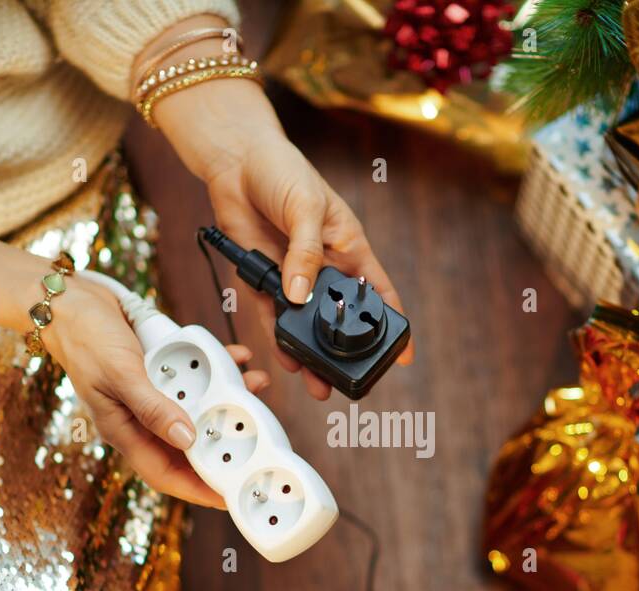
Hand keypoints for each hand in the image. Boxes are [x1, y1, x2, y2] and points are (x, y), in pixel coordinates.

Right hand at [44, 276, 269, 507]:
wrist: (68, 301)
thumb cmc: (84, 338)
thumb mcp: (120, 374)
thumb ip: (152, 407)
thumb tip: (186, 438)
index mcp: (125, 431)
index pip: (166, 473)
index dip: (198, 488)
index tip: (230, 495)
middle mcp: (141, 418)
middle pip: (188, 442)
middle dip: (223, 437)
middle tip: (256, 429)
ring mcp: (151, 396)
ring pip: (196, 407)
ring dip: (226, 397)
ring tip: (252, 383)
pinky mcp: (159, 372)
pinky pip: (193, 377)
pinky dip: (215, 367)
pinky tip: (234, 356)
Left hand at [149, 76, 412, 399]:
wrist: (236, 158)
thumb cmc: (282, 170)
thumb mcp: (305, 208)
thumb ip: (305, 254)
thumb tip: (301, 297)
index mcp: (347, 247)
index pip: (378, 291)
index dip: (393, 322)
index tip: (403, 355)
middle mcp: (323, 267)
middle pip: (339, 316)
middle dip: (345, 349)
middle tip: (350, 380)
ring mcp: (293, 275)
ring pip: (306, 324)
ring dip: (310, 353)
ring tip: (317, 383)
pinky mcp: (262, 278)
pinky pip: (272, 315)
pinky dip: (278, 338)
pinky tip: (287, 359)